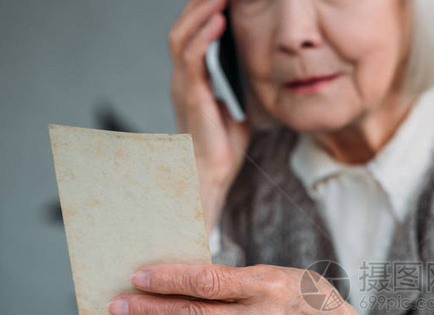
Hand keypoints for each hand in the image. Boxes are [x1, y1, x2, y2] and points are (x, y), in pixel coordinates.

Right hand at [169, 0, 250, 234]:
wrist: (210, 177)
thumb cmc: (222, 148)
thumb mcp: (235, 107)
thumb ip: (236, 84)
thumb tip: (251, 64)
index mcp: (192, 79)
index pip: (191, 33)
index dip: (204, 9)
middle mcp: (182, 77)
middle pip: (182, 26)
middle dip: (199, 2)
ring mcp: (183, 85)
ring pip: (182, 35)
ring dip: (201, 10)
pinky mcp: (190, 96)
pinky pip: (191, 58)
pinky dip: (203, 36)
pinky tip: (219, 20)